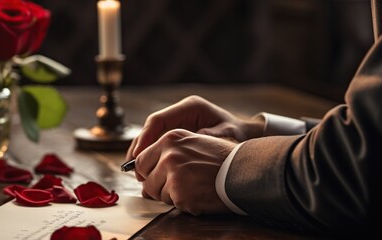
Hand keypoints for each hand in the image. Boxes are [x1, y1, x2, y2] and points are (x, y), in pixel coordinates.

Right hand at [126, 95, 263, 160]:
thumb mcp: (225, 137)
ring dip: (143, 153)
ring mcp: (179, 121)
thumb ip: (204, 140)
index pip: (158, 120)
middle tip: (133, 167)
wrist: (247, 135)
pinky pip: (159, 142)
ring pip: (152, 136)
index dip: (145, 138)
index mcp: (190, 107)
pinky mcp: (179, 132)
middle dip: (140, 147)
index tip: (138, 156)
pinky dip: (152, 155)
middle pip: (151, 128)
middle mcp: (181, 111)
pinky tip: (147, 169)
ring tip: (136, 171)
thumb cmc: (238, 135)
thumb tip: (180, 149)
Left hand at [134, 129, 237, 214]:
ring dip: (172, 196)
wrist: (244, 171)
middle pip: (146, 179)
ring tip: (193, 187)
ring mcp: (173, 172)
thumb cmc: (224, 160)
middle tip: (178, 187)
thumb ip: (168, 156)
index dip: (146, 173)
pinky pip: (172, 204)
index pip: (141, 159)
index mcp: (171, 139)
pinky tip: (200, 194)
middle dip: (157, 187)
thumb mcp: (194, 144)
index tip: (152, 178)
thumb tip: (144, 181)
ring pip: (157, 193)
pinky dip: (185, 204)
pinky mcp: (179, 191)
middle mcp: (169, 153)